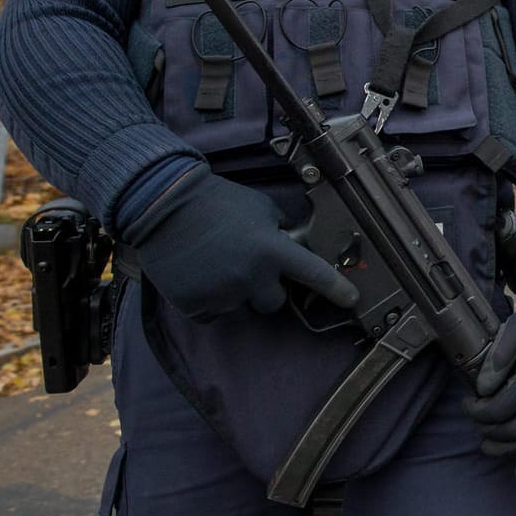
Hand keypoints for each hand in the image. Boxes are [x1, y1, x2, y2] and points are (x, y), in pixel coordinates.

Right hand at [121, 164, 357, 322]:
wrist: (163, 206)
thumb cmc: (216, 202)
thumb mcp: (260, 207)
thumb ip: (281, 230)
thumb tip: (294, 244)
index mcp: (271, 249)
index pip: (313, 274)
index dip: (336, 288)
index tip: (352, 299)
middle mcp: (251, 277)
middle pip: (275, 302)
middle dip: (266, 288)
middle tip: (247, 266)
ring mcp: (223, 294)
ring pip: (242, 307)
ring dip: (236, 293)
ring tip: (216, 264)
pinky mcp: (196, 306)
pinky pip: (215, 313)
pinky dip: (211, 300)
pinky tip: (200, 274)